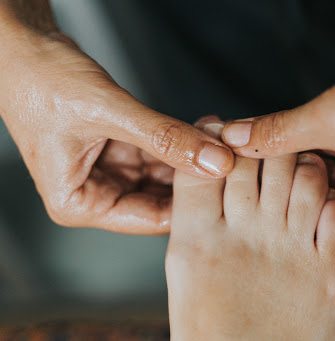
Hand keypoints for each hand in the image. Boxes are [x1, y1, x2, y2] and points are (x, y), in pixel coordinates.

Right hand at [0, 23, 233, 233]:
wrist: (25, 46)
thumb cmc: (42, 80)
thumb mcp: (110, 112)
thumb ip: (165, 138)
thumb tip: (213, 161)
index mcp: (79, 203)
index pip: (151, 219)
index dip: (192, 204)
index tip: (227, 185)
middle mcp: (95, 194)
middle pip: (160, 200)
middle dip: (194, 179)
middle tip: (229, 158)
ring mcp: (109, 172)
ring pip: (163, 177)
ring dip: (191, 159)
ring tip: (220, 140)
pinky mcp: (120, 151)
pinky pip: (159, 155)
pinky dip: (181, 144)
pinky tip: (203, 133)